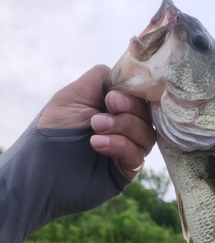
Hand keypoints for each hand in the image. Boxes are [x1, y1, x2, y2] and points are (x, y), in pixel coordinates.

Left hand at [38, 64, 155, 180]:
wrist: (41, 166)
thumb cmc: (53, 129)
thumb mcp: (73, 95)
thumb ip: (99, 79)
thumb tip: (125, 73)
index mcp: (113, 106)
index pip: (139, 95)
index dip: (133, 93)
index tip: (111, 97)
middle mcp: (124, 126)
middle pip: (146, 114)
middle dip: (127, 110)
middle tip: (103, 111)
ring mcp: (126, 148)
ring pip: (146, 134)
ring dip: (123, 127)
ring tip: (96, 128)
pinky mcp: (126, 169)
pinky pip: (137, 155)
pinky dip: (121, 145)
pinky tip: (98, 144)